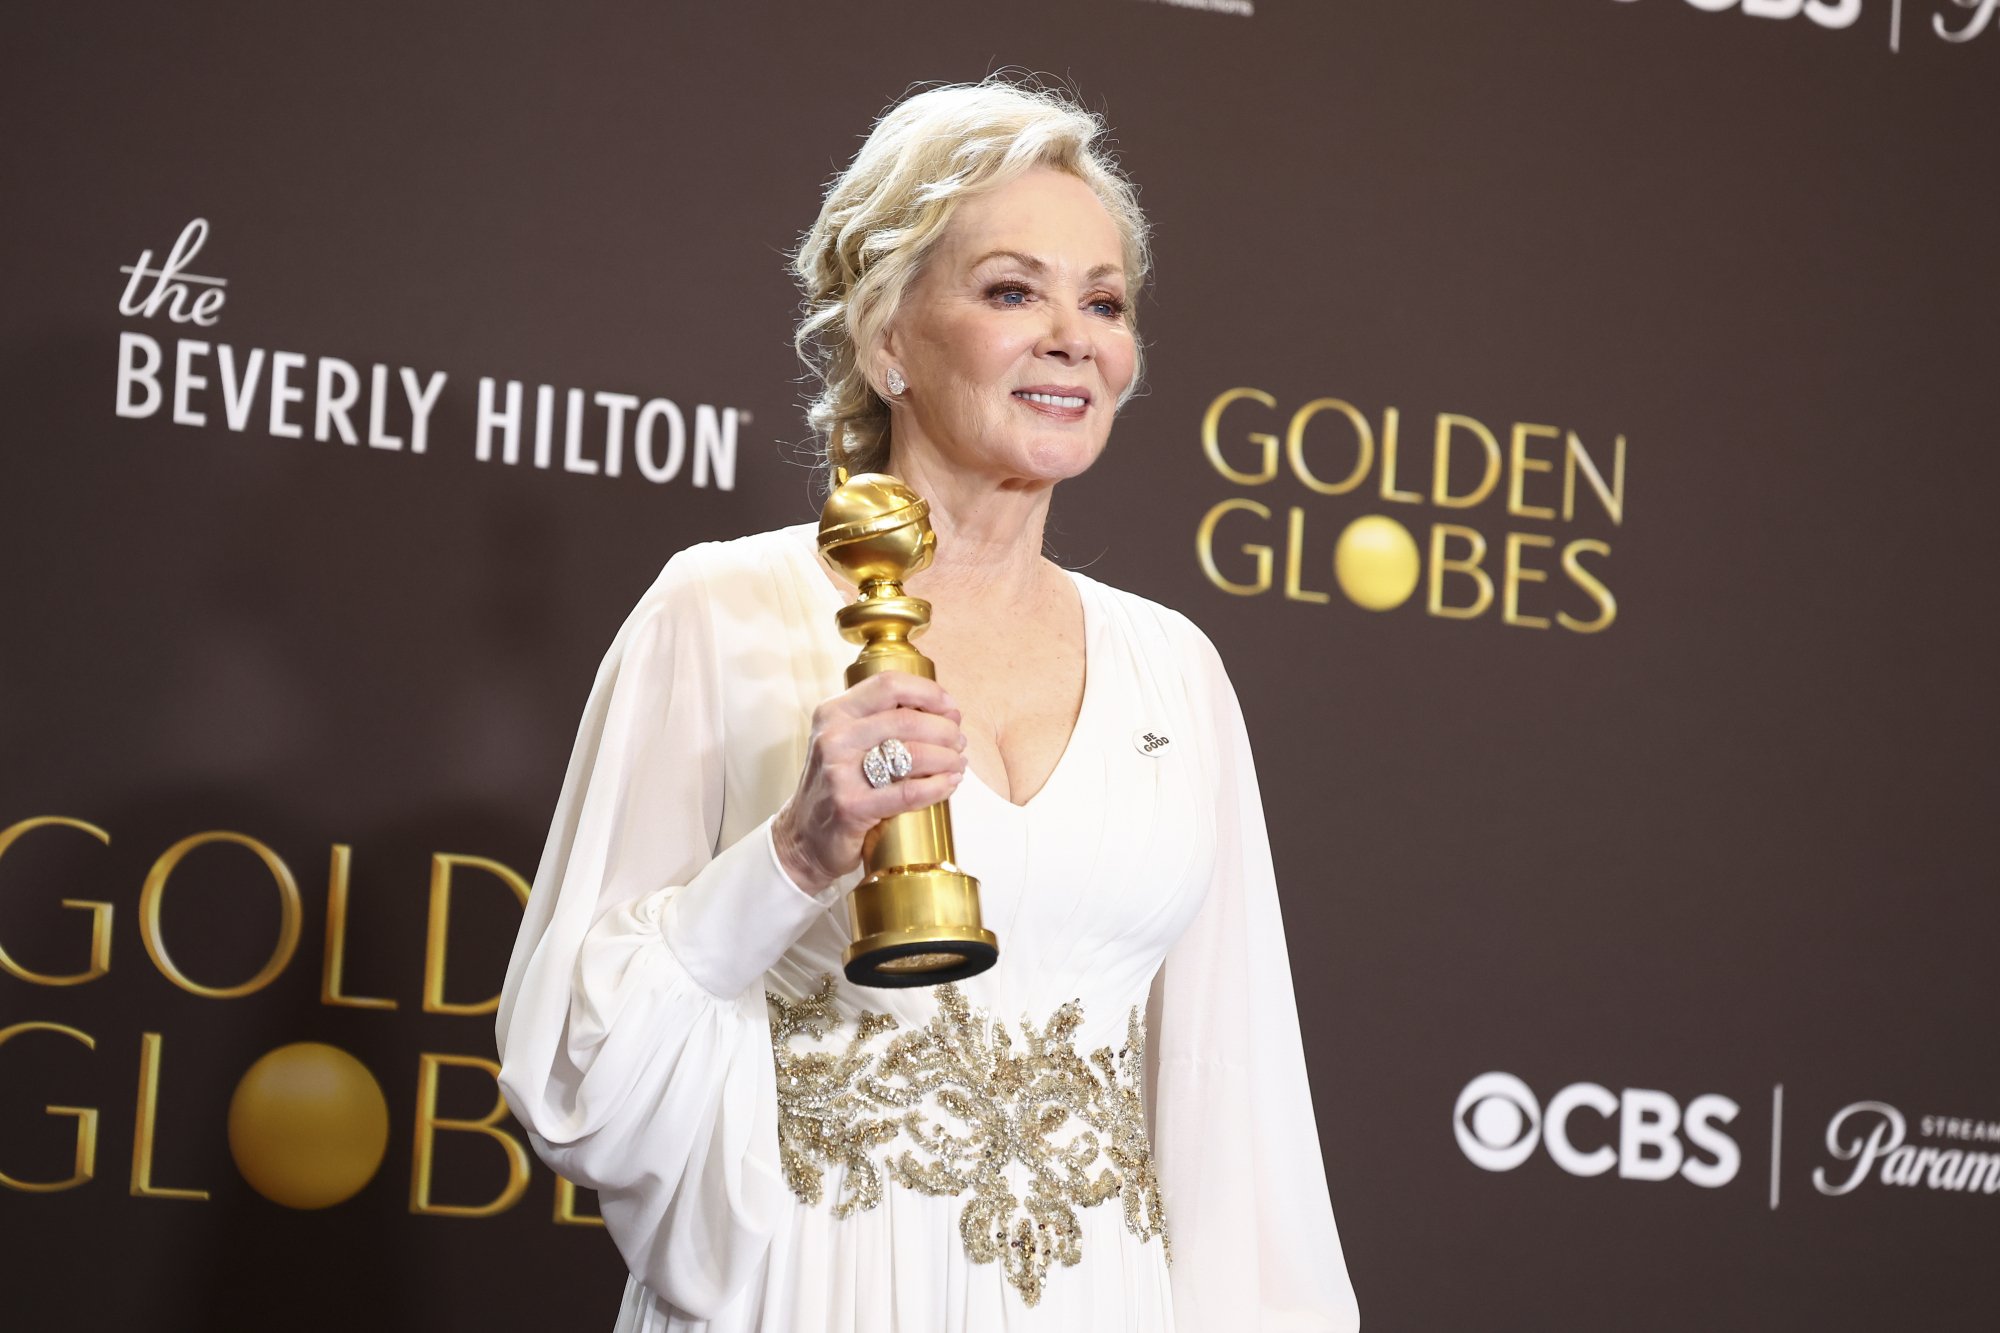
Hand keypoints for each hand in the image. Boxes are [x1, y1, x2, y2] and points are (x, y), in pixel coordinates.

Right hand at [772, 670, 968, 893]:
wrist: (804, 838)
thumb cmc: (837, 785)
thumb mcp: (847, 741)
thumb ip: (881, 721)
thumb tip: (943, 712)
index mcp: (834, 712)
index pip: (889, 685)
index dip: (928, 693)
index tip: (950, 708)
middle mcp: (834, 737)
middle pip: (907, 720)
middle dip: (945, 730)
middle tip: (959, 742)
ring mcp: (840, 772)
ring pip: (912, 754)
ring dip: (947, 758)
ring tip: (957, 763)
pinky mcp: (851, 806)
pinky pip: (909, 792)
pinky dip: (938, 787)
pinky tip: (950, 784)